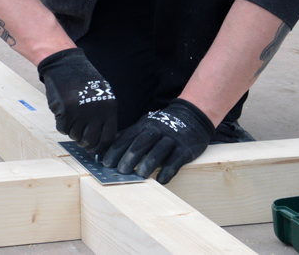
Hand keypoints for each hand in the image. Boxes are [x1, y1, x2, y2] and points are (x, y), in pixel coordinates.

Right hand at [37, 48, 116, 154]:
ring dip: (72, 132)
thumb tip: (101, 140)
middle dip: (85, 143)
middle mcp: (96, 112)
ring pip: (75, 136)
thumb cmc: (83, 80)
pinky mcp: (65, 111)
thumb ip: (103, 114)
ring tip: (71, 122)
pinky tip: (63, 115)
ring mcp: (80, 112)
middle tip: (81, 140)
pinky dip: (62, 125)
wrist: (66, 65)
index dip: (101, 147)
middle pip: (91, 141)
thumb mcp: (101, 94)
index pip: (108, 137)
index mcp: (109, 108)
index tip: (95, 149)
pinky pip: (62, 129)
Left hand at [100, 98, 214, 184]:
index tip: (106, 163)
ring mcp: (171, 139)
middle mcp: (156, 131)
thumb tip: (105, 150)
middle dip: (129, 156)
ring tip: (140, 175)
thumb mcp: (145, 126)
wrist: (192, 117)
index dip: (115, 150)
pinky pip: (175, 160)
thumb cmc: (162, 127)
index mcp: (143, 126)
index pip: (126, 137)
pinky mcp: (185, 149)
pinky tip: (160, 180)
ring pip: (158, 150)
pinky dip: (167, 171)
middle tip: (121, 171)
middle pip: (141, 142)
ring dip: (148, 163)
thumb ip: (129, 137)